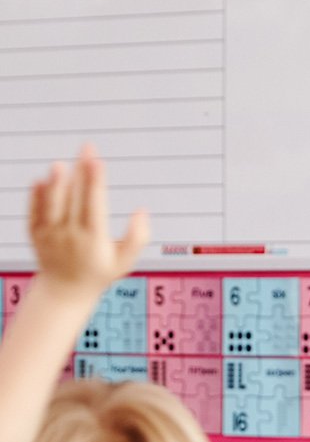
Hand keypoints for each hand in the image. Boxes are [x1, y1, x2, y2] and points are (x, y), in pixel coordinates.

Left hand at [29, 146, 148, 299]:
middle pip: (75, 198)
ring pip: (52, 204)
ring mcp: (50, 235)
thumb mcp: (126, 262)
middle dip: (81, 172)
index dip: (96, 181)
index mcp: (93, 240)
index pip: (95, 204)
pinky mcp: (36, 235)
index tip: (98, 162)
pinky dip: (36, 197)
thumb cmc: (98, 273)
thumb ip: (138, 237)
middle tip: (86, 149)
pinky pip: (34, 213)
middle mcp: (70, 236)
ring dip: (56, 183)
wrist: (65, 292)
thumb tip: (142, 211)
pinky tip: (40, 180)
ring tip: (60, 165)